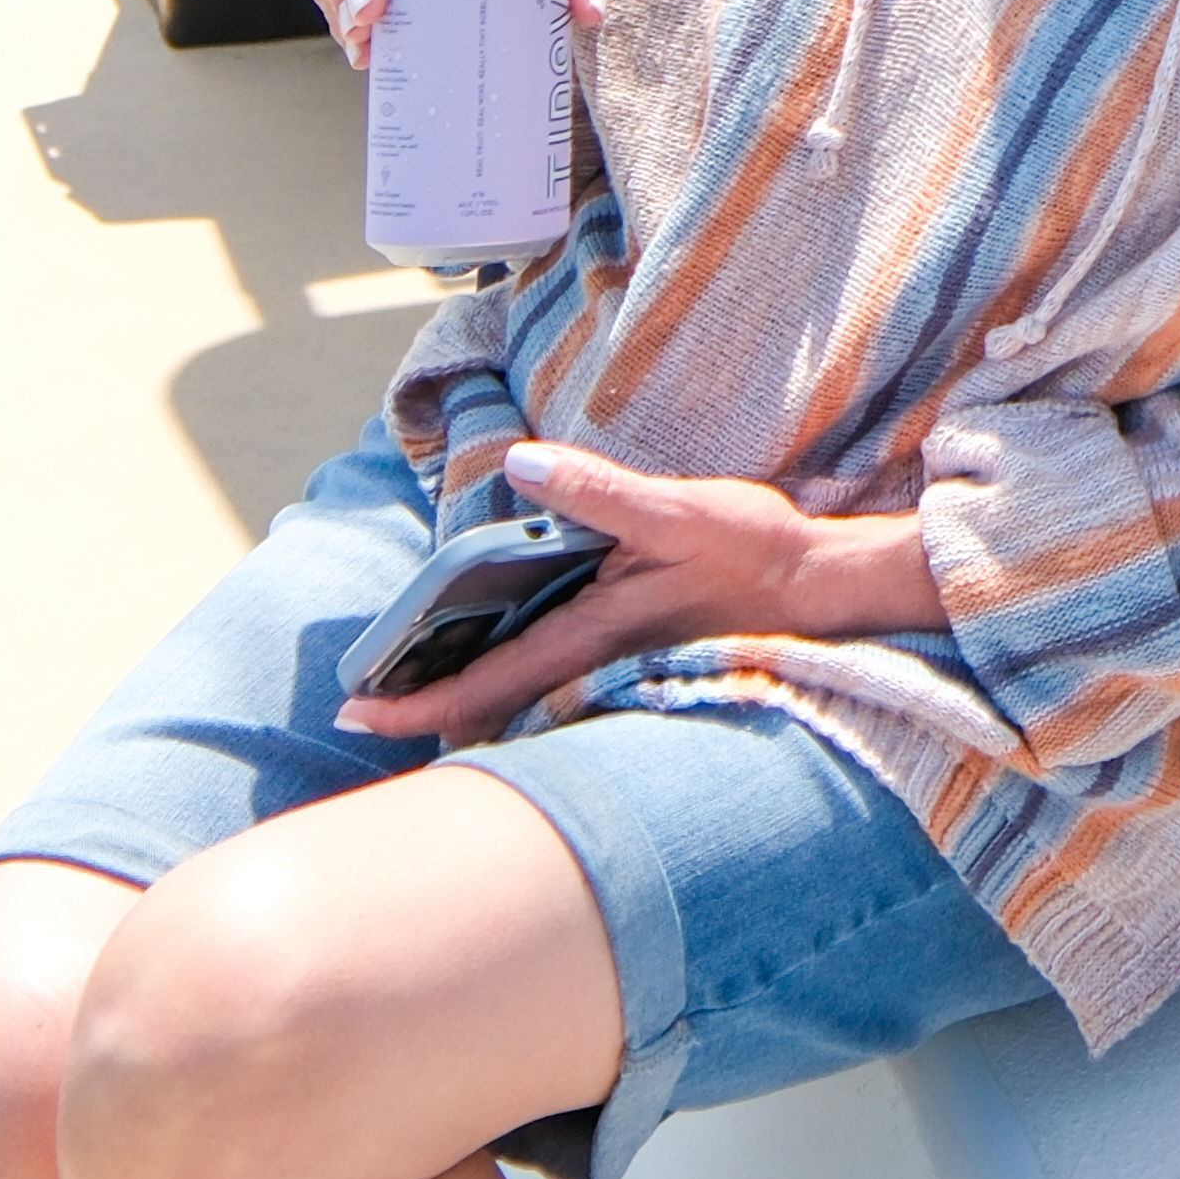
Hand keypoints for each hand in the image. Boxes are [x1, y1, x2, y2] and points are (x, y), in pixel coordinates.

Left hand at [390, 435, 942, 747]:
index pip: (484, 683)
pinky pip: (555, 685)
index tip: (356, 712)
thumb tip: (519, 466)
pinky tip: (499, 663)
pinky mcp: (634, 657)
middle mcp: (594, 665)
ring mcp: (614, 669)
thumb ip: (596, 491)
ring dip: (466, 700)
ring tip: (412, 687)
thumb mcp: (676, 509)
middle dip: (427, 711)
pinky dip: (512, 684)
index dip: (416, 702)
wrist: (824, 590)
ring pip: (522, 701)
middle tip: (363, 708)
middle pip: (491, 706)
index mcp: (589, 636)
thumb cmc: (753, 550)